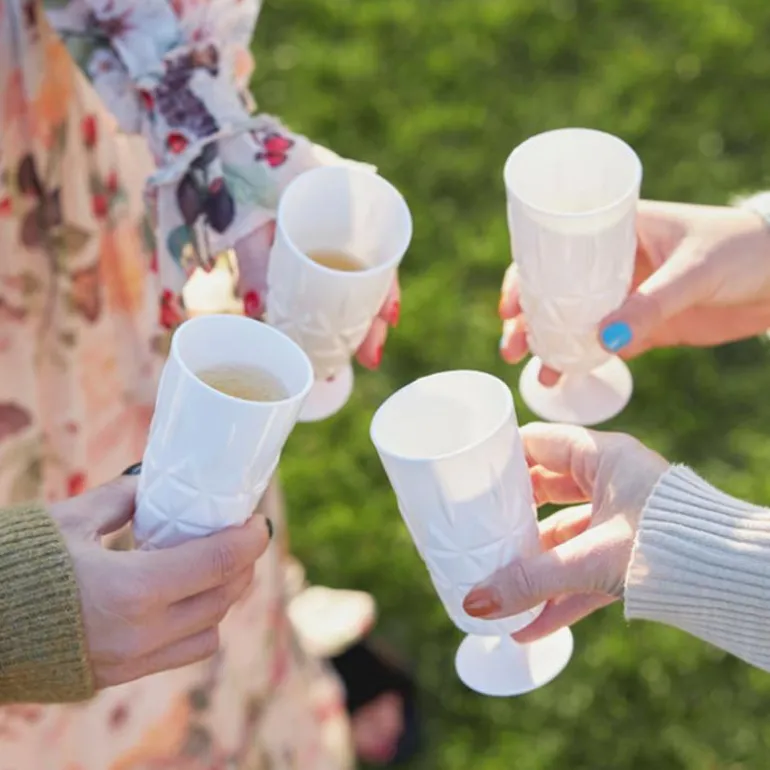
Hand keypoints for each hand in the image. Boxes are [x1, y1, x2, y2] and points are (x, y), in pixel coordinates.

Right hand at [52, 475, 270, 687]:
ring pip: (208, 634)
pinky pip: (179, 654)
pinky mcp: (115, 676)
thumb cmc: (11, 566)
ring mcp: (129, 662)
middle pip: (223, 599)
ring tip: (215, 567)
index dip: (250, 540)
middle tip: (242, 538)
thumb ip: (122, 499)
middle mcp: (141, 635)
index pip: (219, 563)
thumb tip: (153, 483)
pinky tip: (183, 598)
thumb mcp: (70, 519)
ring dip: (223, 600)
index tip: (260, 521)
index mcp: (133, 590)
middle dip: (243, 566)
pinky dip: (195, 625)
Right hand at [462, 422, 667, 640]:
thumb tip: (474, 604)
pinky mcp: (630, 557)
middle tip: (476, 528)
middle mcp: (611, 483)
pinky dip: (560, 596)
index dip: (504, 457)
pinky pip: (585, 572)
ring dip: (533, 563)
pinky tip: (529, 627)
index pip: (540, 443)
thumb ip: (531, 580)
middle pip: (546, 490)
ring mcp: (621, 520)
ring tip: (496, 584)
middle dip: (512, 515)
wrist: (732, 579)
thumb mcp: (590, 559)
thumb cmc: (668, 546)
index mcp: (604, 458)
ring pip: (564, 536)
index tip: (470, 476)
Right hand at [499, 200, 769, 385]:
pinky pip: (604, 346)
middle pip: (555, 291)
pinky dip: (583, 361)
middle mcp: (614, 265)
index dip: (523, 275)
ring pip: (574, 322)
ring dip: (550, 344)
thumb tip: (603, 339)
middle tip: (511, 346)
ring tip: (533, 369)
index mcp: (618, 232)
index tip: (508, 305)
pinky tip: (564, 376)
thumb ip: (652, 304)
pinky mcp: (645, 328)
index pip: (556, 249)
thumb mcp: (695, 270)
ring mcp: (627, 298)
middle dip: (527, 319)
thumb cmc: (745, 251)